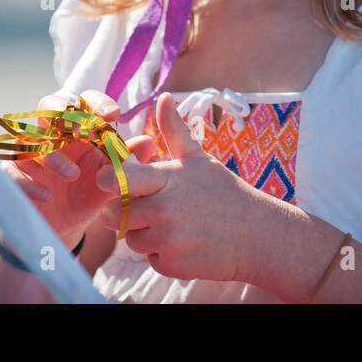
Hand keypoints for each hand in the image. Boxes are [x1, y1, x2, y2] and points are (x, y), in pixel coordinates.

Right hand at [0, 90, 153, 244]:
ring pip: (31, 138)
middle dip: (66, 114)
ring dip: (52, 155)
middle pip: (49, 105)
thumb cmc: (89, 196)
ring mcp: (29, 152)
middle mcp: (53, 133)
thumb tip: (150, 142)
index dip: (97, 103)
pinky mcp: (12, 175)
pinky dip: (26, 182)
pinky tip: (46, 196)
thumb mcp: (113, 183)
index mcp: (80, 129)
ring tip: (73, 175)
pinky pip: (10, 170)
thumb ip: (130, 165)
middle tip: (84, 130)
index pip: (85, 102)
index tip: (113, 114)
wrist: (63, 229)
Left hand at [93, 91, 275, 282]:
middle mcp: (165, 209)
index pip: (121, 179)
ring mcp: (168, 239)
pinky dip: (162, 254)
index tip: (104, 179)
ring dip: (145, 234)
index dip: (107, 179)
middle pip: (115, 214)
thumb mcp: (199, 159)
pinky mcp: (172, 265)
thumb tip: (163, 97)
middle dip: (124, 211)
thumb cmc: (225, 193)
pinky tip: (184, 243)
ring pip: (131, 239)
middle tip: (146, 206)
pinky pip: (150, 259)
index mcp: (168, 179)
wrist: (257, 235)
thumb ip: (174, 130)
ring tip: (173, 224)